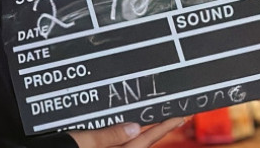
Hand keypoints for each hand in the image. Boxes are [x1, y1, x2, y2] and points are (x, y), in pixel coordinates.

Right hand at [70, 117, 186, 147]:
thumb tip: (134, 127)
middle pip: (141, 144)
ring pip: (128, 146)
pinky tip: (125, 131)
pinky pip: (115, 147)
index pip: (144, 139)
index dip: (163, 127)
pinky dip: (122, 139)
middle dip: (157, 131)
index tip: (179, 115)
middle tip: (174, 117)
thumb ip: (107, 136)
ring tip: (154, 122)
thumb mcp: (80, 142)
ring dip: (141, 135)